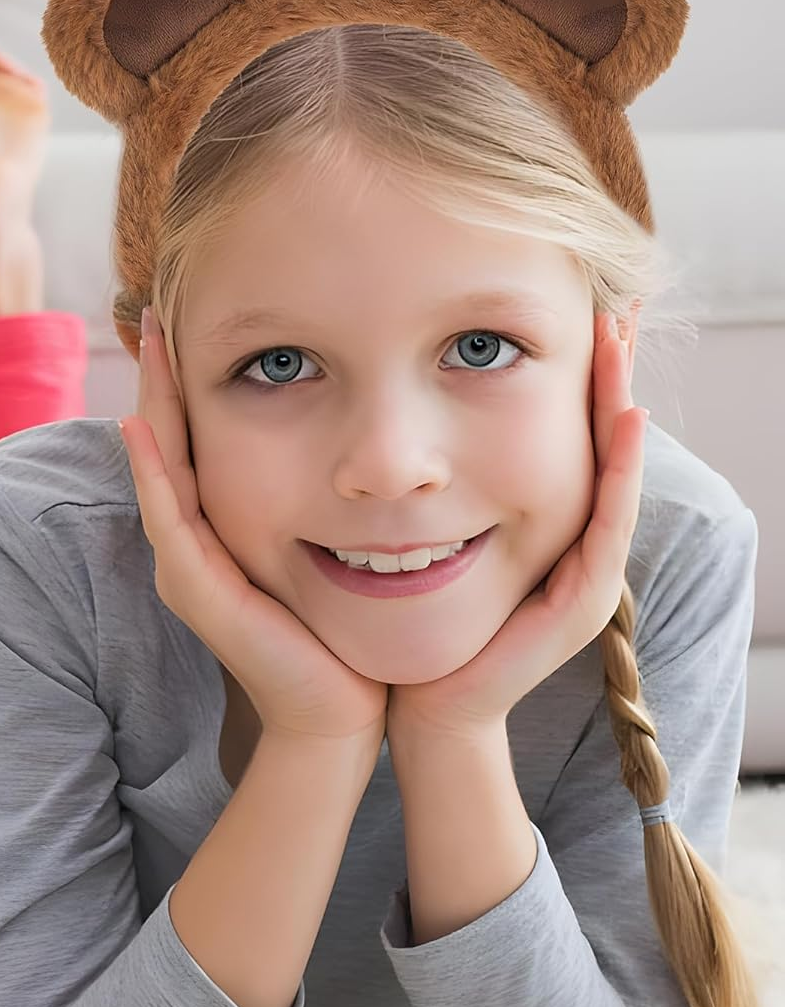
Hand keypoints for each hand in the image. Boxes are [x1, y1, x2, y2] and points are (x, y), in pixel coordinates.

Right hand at [119, 307, 387, 743]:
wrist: (341, 707)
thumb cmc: (341, 628)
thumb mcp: (331, 545)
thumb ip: (325, 498)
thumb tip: (358, 441)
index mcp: (220, 527)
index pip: (194, 439)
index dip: (188, 381)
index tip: (194, 315)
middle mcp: (192, 543)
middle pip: (165, 444)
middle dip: (162, 378)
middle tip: (159, 309)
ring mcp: (187, 566)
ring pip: (160, 471)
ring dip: (151, 407)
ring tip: (152, 347)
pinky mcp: (197, 591)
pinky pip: (169, 518)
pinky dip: (154, 472)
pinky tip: (141, 427)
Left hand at [389, 311, 647, 737]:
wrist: (424, 702)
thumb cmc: (411, 623)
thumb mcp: (417, 535)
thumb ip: (418, 486)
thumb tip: (381, 428)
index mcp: (537, 524)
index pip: (565, 435)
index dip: (574, 378)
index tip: (574, 310)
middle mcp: (572, 542)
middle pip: (600, 443)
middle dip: (608, 373)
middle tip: (617, 304)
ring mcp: (585, 572)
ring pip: (614, 471)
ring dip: (620, 403)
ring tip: (622, 340)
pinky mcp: (582, 600)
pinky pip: (609, 523)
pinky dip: (620, 470)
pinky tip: (626, 419)